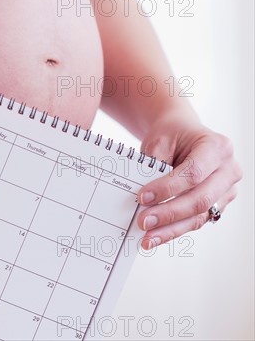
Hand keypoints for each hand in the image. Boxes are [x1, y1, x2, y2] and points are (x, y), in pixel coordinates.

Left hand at [136, 109, 241, 248]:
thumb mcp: (160, 140)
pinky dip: (175, 229)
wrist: (183, 134)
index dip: (168, 188)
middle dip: (169, 213)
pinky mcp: (219, 204)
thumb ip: (154, 165)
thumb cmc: (172, 135)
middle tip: (143, 221)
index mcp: (217, 147)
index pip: (194, 173)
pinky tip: (156, 236)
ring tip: (148, 238)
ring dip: (172, 229)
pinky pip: (197, 220)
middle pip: (201, 198)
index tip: (142, 197)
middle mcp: (228, 169)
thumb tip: (142, 198)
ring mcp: (227, 189)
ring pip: (200, 215)